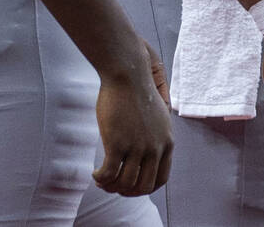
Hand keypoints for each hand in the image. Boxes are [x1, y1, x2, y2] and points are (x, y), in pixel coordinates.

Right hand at [92, 38, 174, 194]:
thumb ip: (157, 134)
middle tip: (114, 185)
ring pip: (125, 184)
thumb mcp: (157, 115)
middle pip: (143, 187)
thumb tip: (150, 149)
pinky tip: (96, 173)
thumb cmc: (138, 89)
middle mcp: (155, 147)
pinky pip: (108, 175)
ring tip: (103, 180)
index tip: (132, 185)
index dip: (145, 187)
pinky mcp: (118, 143)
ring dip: (111, 186)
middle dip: (127, 191)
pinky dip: (100, 178)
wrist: (129, 71)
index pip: (161, 179)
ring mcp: (137, 147)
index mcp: (167, 140)